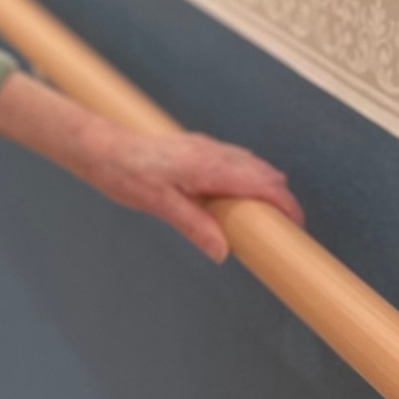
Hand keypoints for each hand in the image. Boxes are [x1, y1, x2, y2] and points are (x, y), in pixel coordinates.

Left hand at [0, 74, 302, 263]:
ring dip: (266, 187)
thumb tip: (224, 251)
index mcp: (209, 166)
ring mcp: (207, 147)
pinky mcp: (198, 147)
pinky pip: (236, 159)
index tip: (297, 226)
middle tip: (286, 230)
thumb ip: (194, 226)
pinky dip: (249, 177)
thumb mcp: (158, 204)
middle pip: (265, 172)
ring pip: (252, 164)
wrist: (100, 147)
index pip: (263, 184)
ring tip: (268, 218)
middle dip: (280, 199)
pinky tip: (239, 196)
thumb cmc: (124, 174)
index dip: (286, 205)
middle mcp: (213, 152)